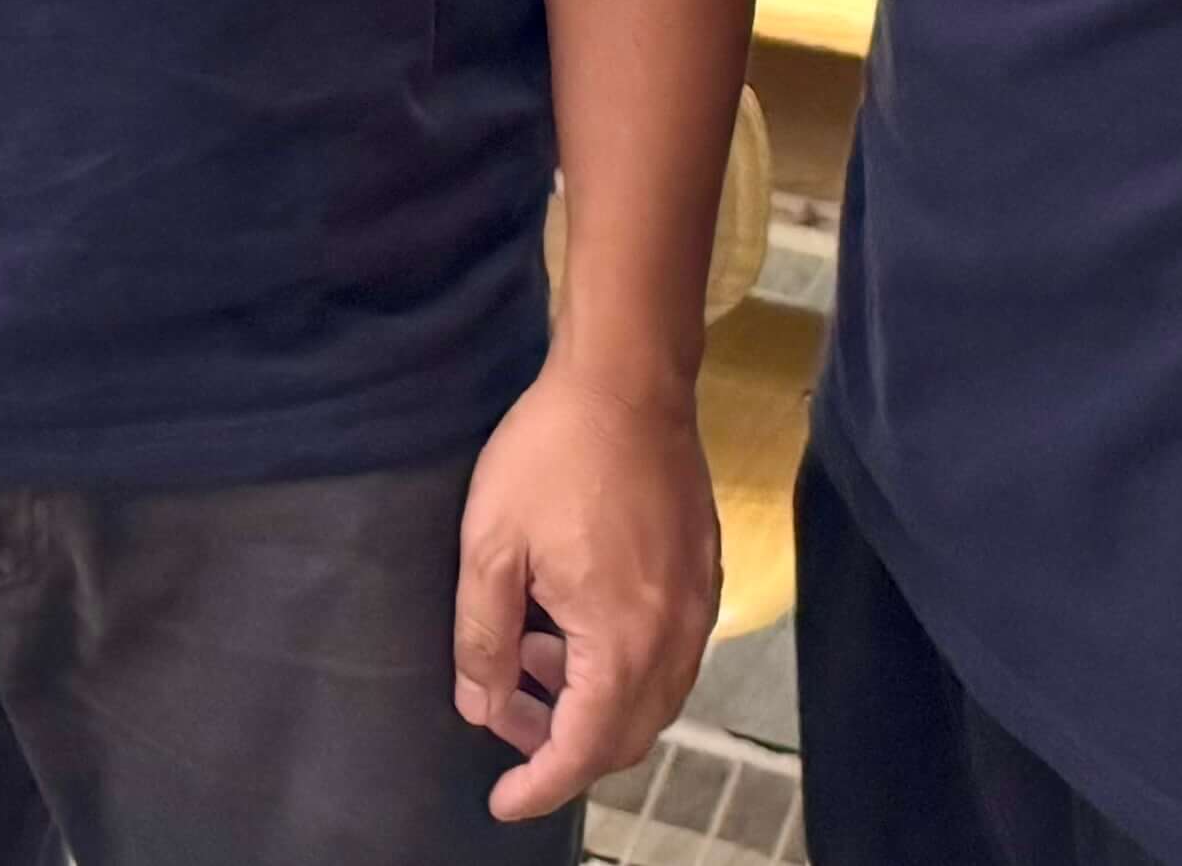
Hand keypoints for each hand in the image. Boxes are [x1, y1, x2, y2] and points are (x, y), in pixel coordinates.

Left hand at [454, 363, 718, 824]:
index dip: (540, 785)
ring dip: (589, 703)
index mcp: (622, 640)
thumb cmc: (554, 452)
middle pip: (624, 735)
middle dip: (560, 744)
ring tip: (526, 655)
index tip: (502, 802)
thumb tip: (479, 707)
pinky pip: (664, 655)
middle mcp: (673, 638)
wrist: (627, 380)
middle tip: (501, 715)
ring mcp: (696, 608)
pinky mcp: (702, 577)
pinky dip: (617, 666)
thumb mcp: (490, 546)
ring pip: (648, 698)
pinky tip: (567, 623)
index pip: (584, 750)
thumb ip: (481, 639)